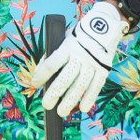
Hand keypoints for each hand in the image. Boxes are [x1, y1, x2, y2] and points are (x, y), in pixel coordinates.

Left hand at [31, 1, 123, 116]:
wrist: (104, 27)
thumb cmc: (79, 36)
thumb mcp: (64, 38)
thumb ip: (55, 54)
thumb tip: (42, 72)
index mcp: (68, 46)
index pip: (52, 63)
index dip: (41, 75)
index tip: (35, 83)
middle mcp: (80, 56)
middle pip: (66, 78)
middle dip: (55, 93)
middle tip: (46, 105)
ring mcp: (93, 64)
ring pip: (80, 86)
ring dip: (70, 101)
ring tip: (61, 112)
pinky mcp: (104, 69)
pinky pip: (96, 87)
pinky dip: (89, 98)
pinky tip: (82, 108)